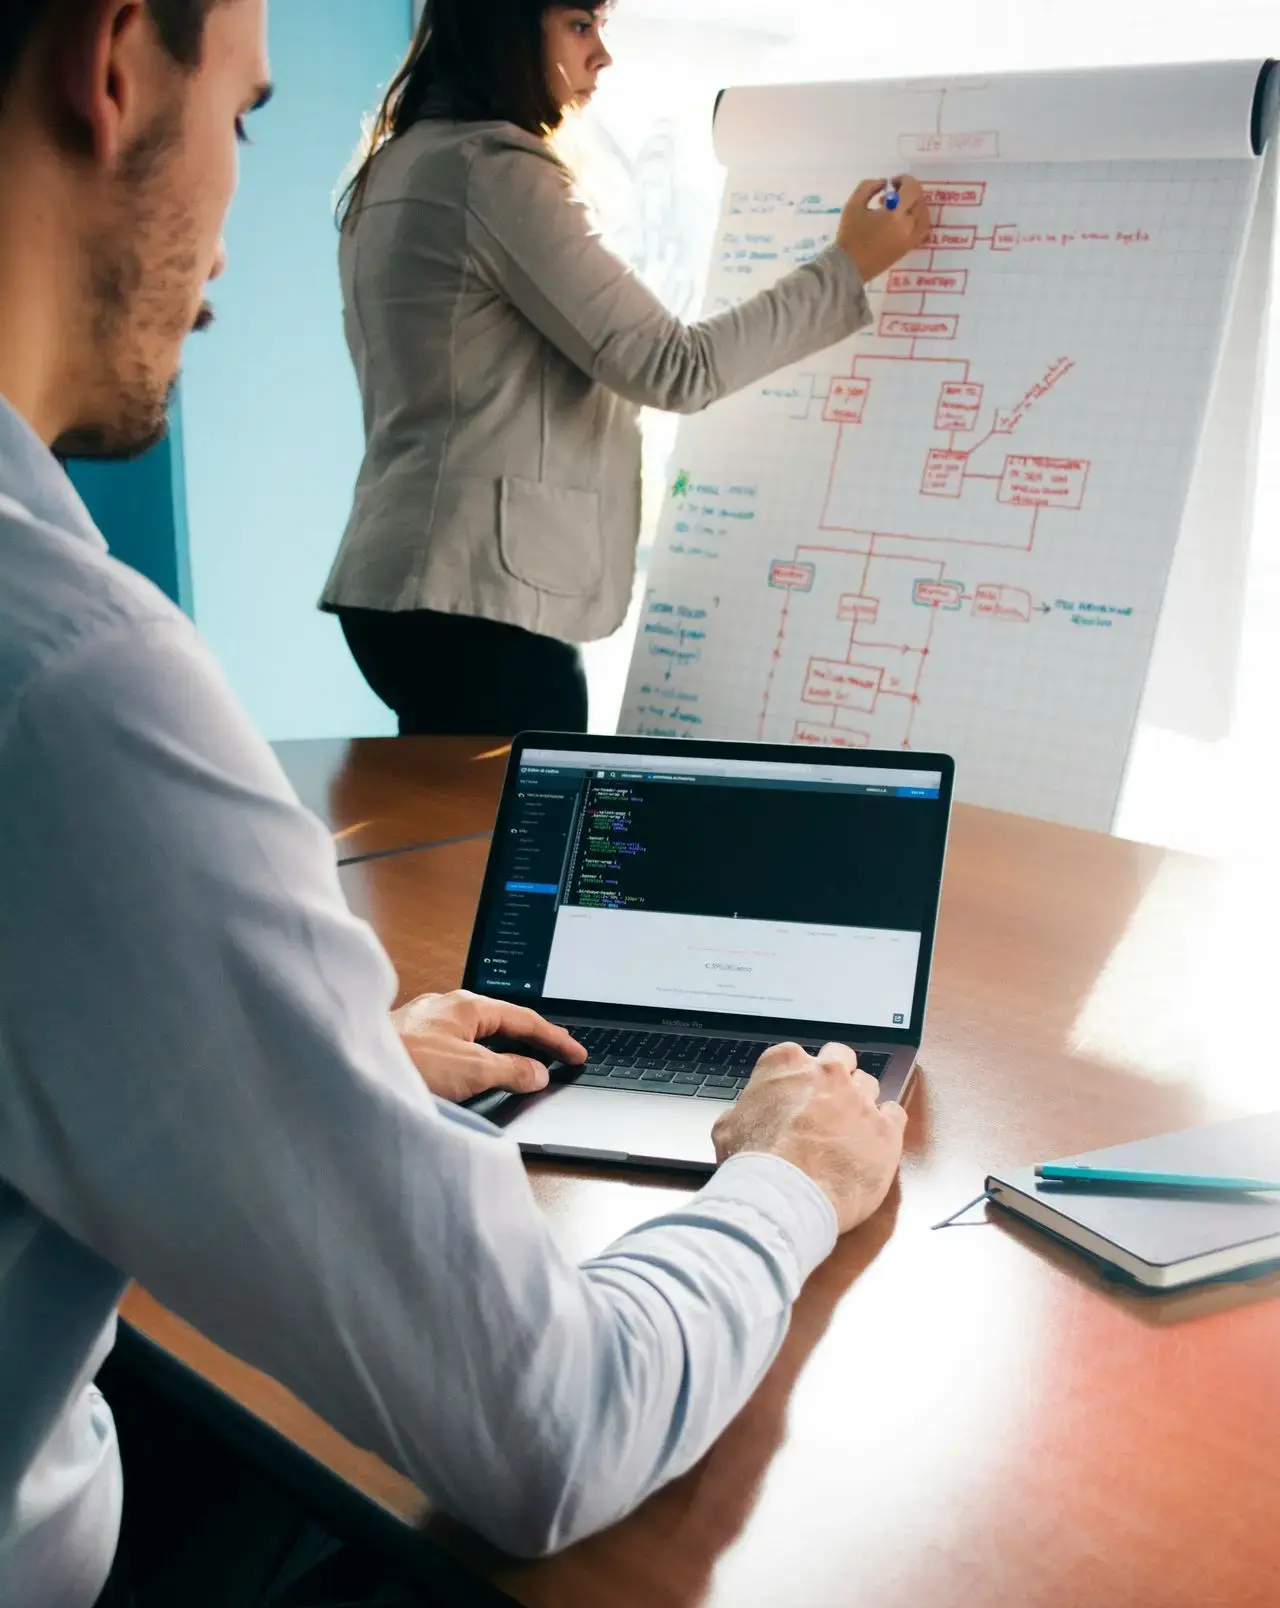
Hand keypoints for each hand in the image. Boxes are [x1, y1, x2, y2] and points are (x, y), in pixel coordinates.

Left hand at [392, 990, 585, 1103]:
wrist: (348, 1072)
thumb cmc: (404, 1063)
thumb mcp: (471, 1071)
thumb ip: (510, 1070)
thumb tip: (536, 1072)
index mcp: (467, 1004)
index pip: (525, 1019)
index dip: (555, 1039)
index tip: (577, 1054)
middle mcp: (446, 1007)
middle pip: (501, 1022)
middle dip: (531, 1040)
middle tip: (557, 1057)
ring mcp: (426, 1022)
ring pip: (476, 1035)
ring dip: (502, 1050)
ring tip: (522, 1068)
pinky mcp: (409, 1042)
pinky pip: (456, 1047)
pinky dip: (476, 1059)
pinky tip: (473, 1074)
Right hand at [712, 1042, 906, 1233]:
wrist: (785, 1195)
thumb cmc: (755, 1164)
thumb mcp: (729, 1128)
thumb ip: (745, 1111)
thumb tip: (744, 1119)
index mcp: (786, 1064)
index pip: (798, 1056)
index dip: (798, 1079)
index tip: (796, 1095)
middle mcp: (827, 1073)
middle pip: (841, 1059)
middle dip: (836, 1078)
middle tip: (827, 1104)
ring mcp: (860, 1098)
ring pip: (870, 1085)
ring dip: (860, 1104)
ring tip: (849, 1132)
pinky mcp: (886, 1129)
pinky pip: (896, 1113)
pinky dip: (887, 1125)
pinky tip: (874, 1141)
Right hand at [836, 175, 931, 283]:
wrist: (848, 268)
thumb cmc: (849, 236)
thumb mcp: (853, 205)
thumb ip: (868, 187)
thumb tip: (884, 183)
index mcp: (895, 215)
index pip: (912, 190)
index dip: (905, 180)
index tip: (892, 182)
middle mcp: (907, 227)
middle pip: (920, 202)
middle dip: (909, 193)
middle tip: (894, 193)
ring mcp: (909, 240)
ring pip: (924, 217)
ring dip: (916, 207)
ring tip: (900, 207)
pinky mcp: (907, 249)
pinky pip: (921, 232)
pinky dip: (916, 221)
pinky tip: (901, 221)